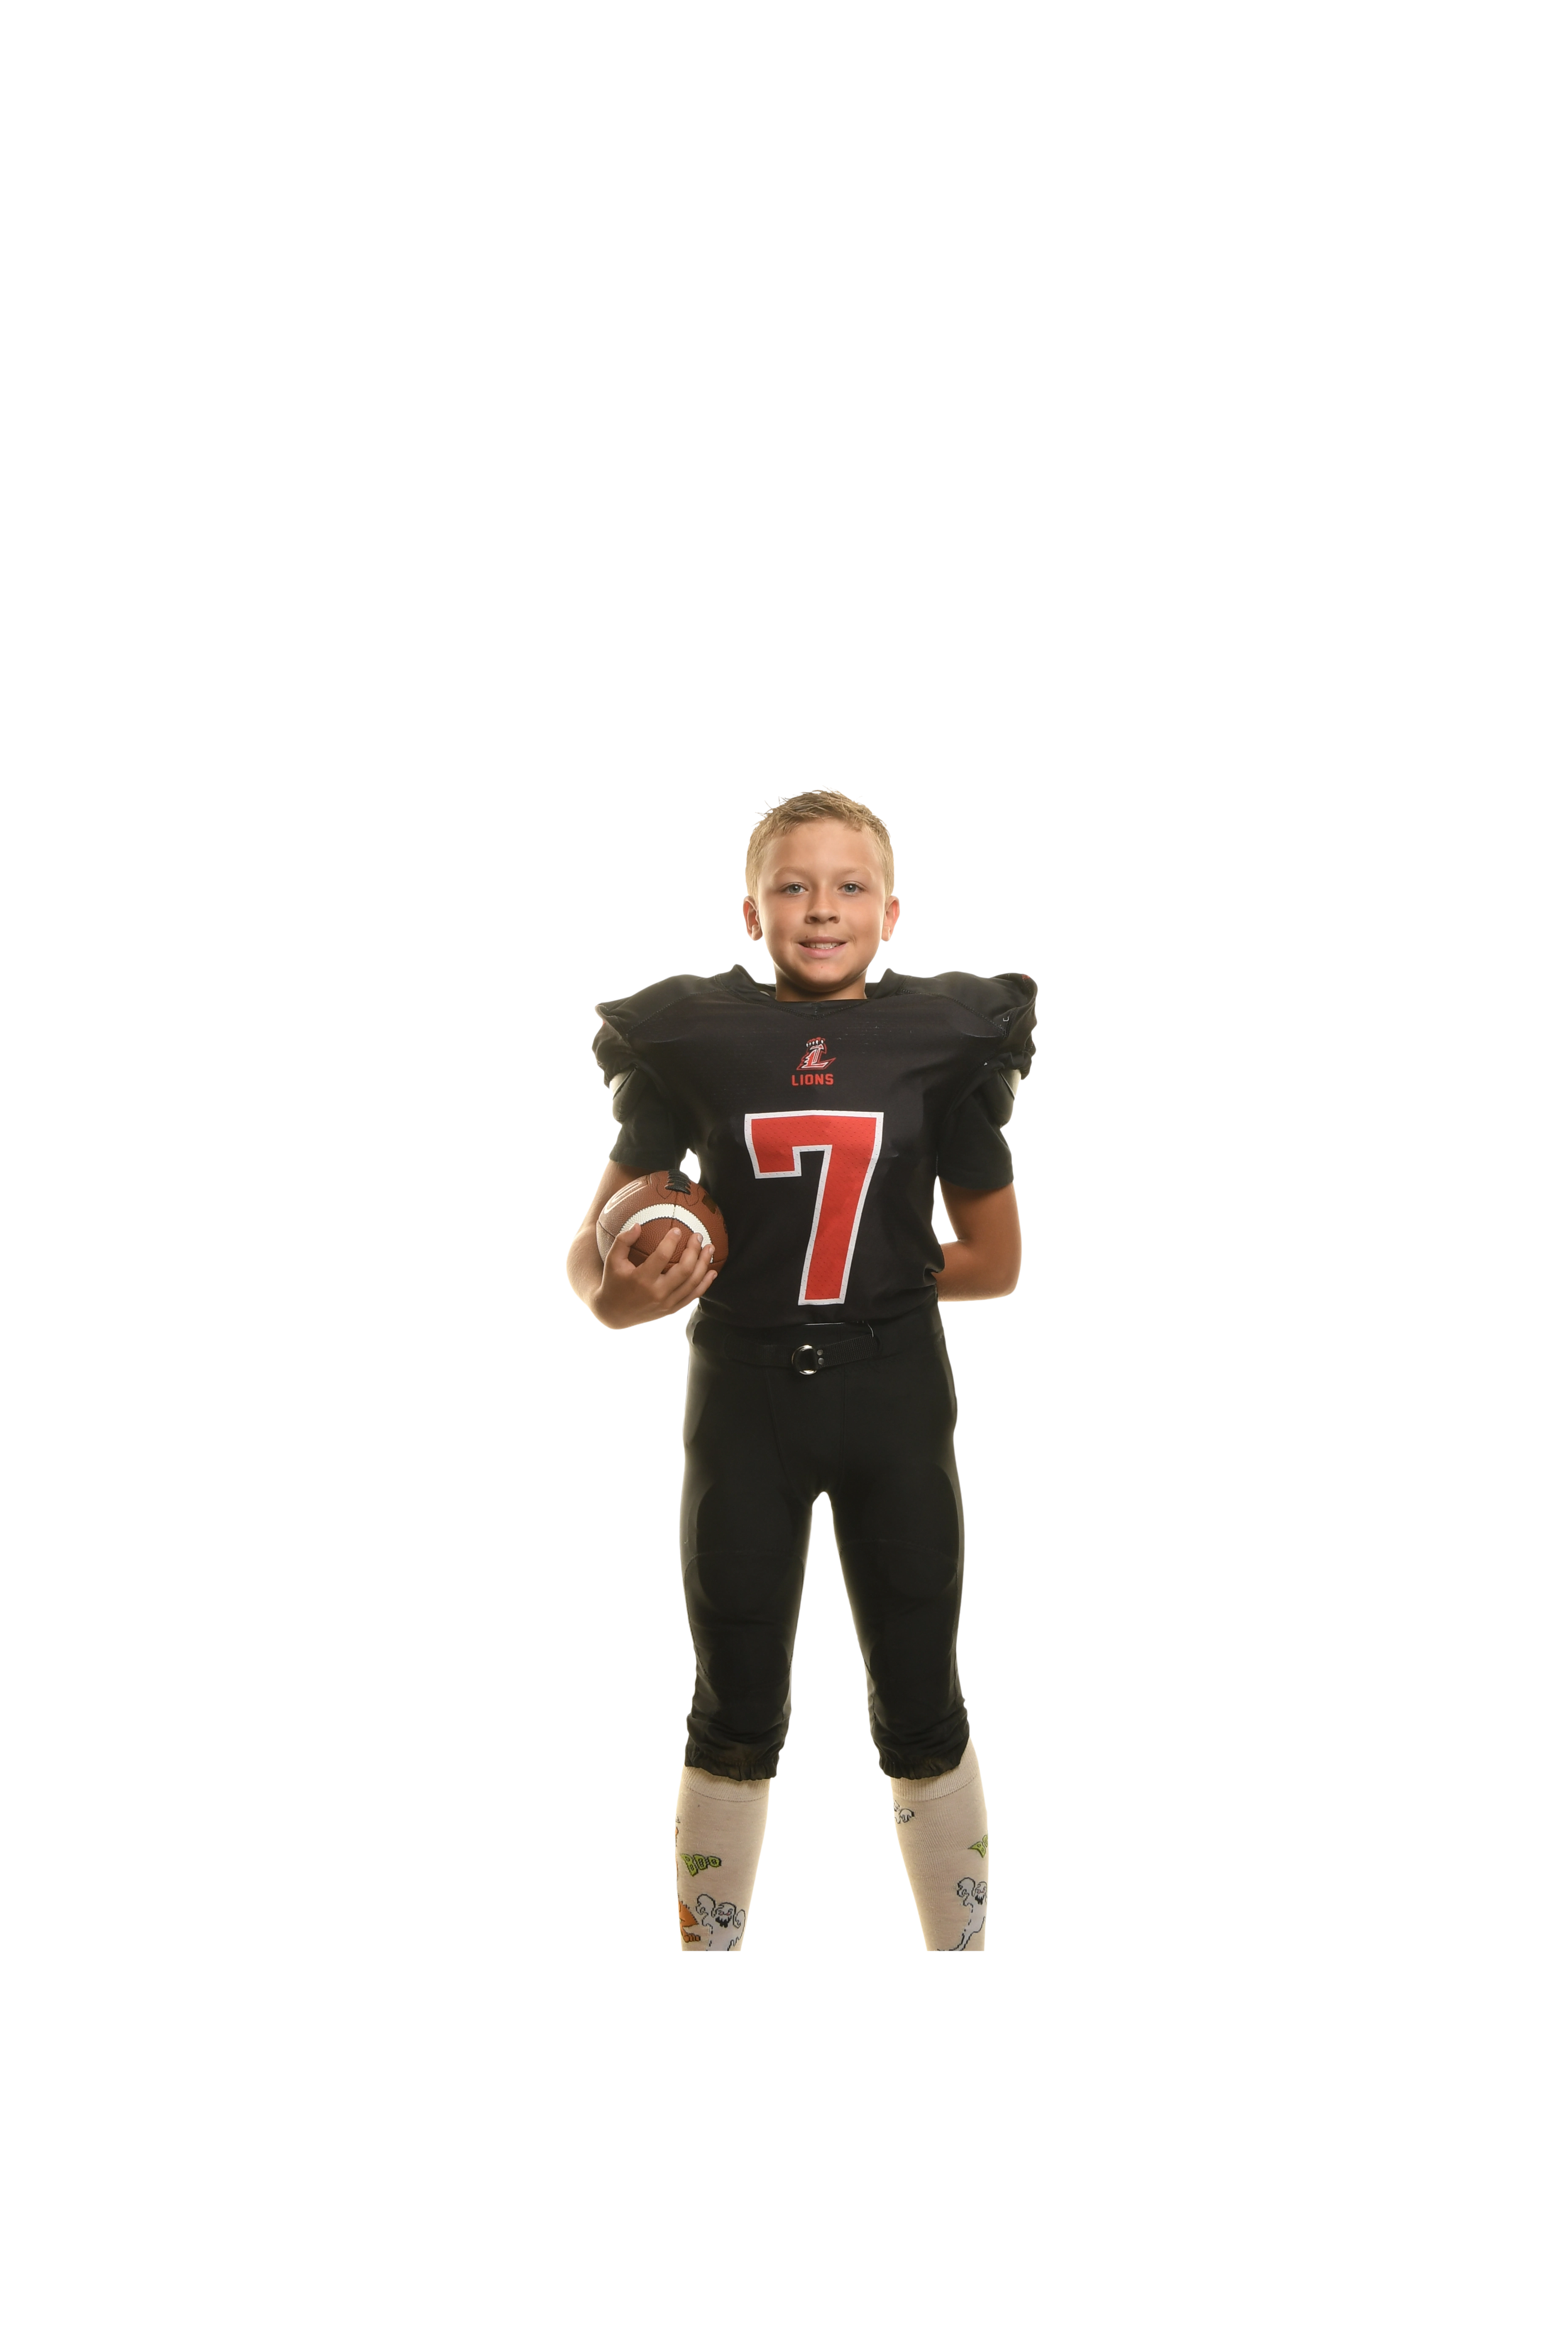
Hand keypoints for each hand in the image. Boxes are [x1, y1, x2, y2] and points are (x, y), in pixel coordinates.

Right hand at [593, 1221, 716, 1328]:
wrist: (614, 1314)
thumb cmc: (613, 1282)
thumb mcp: (612, 1261)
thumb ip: (623, 1241)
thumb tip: (639, 1224)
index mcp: (641, 1279)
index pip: (662, 1256)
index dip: (671, 1241)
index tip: (677, 1229)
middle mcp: (657, 1293)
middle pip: (684, 1270)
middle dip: (694, 1250)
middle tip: (698, 1236)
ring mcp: (666, 1304)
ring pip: (693, 1283)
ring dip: (704, 1264)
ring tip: (710, 1248)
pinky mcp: (672, 1310)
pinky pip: (693, 1296)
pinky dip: (705, 1284)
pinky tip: (712, 1271)